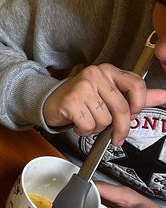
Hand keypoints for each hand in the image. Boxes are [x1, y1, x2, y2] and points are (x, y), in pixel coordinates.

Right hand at [43, 63, 165, 144]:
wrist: (52, 101)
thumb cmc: (83, 98)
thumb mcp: (111, 93)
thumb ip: (137, 95)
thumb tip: (163, 95)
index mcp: (109, 71)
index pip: (136, 86)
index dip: (137, 105)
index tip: (131, 114)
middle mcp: (96, 74)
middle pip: (121, 109)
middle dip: (119, 128)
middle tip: (115, 136)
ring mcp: (82, 87)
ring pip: (104, 120)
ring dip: (97, 128)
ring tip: (88, 120)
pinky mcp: (71, 101)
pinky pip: (88, 126)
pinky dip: (84, 130)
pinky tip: (78, 122)